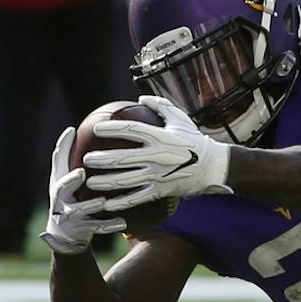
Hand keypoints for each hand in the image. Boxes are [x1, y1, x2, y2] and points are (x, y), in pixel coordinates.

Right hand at [40, 128, 126, 255]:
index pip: (58, 164)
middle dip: (70, 181)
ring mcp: (70, 216)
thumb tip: (72, 128)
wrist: (65, 232)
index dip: (63, 150)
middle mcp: (60, 199)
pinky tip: (123, 222)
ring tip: (102, 201)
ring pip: (80, 211)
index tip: (73, 137)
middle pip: (62, 189)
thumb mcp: (65, 176)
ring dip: (91, 205)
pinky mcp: (81, 230)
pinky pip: (97, 228)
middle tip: (81, 173)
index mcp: (59, 183)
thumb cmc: (68, 196)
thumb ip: (67, 156)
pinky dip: (109, 225)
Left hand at [81, 96, 232, 211]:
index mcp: (160, 137)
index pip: (130, 130)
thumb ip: (160, 106)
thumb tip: (141, 97)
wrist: (215, 167)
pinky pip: (138, 198)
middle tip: (86, 159)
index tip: (96, 129)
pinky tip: (106, 203)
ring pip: (126, 180)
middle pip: (122, 158)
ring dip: (106, 181)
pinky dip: (121, 202)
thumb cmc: (195, 140)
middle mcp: (157, 156)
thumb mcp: (181, 118)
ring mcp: (159, 175)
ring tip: (90, 181)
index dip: (111, 129)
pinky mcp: (161, 190)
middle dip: (101, 159)